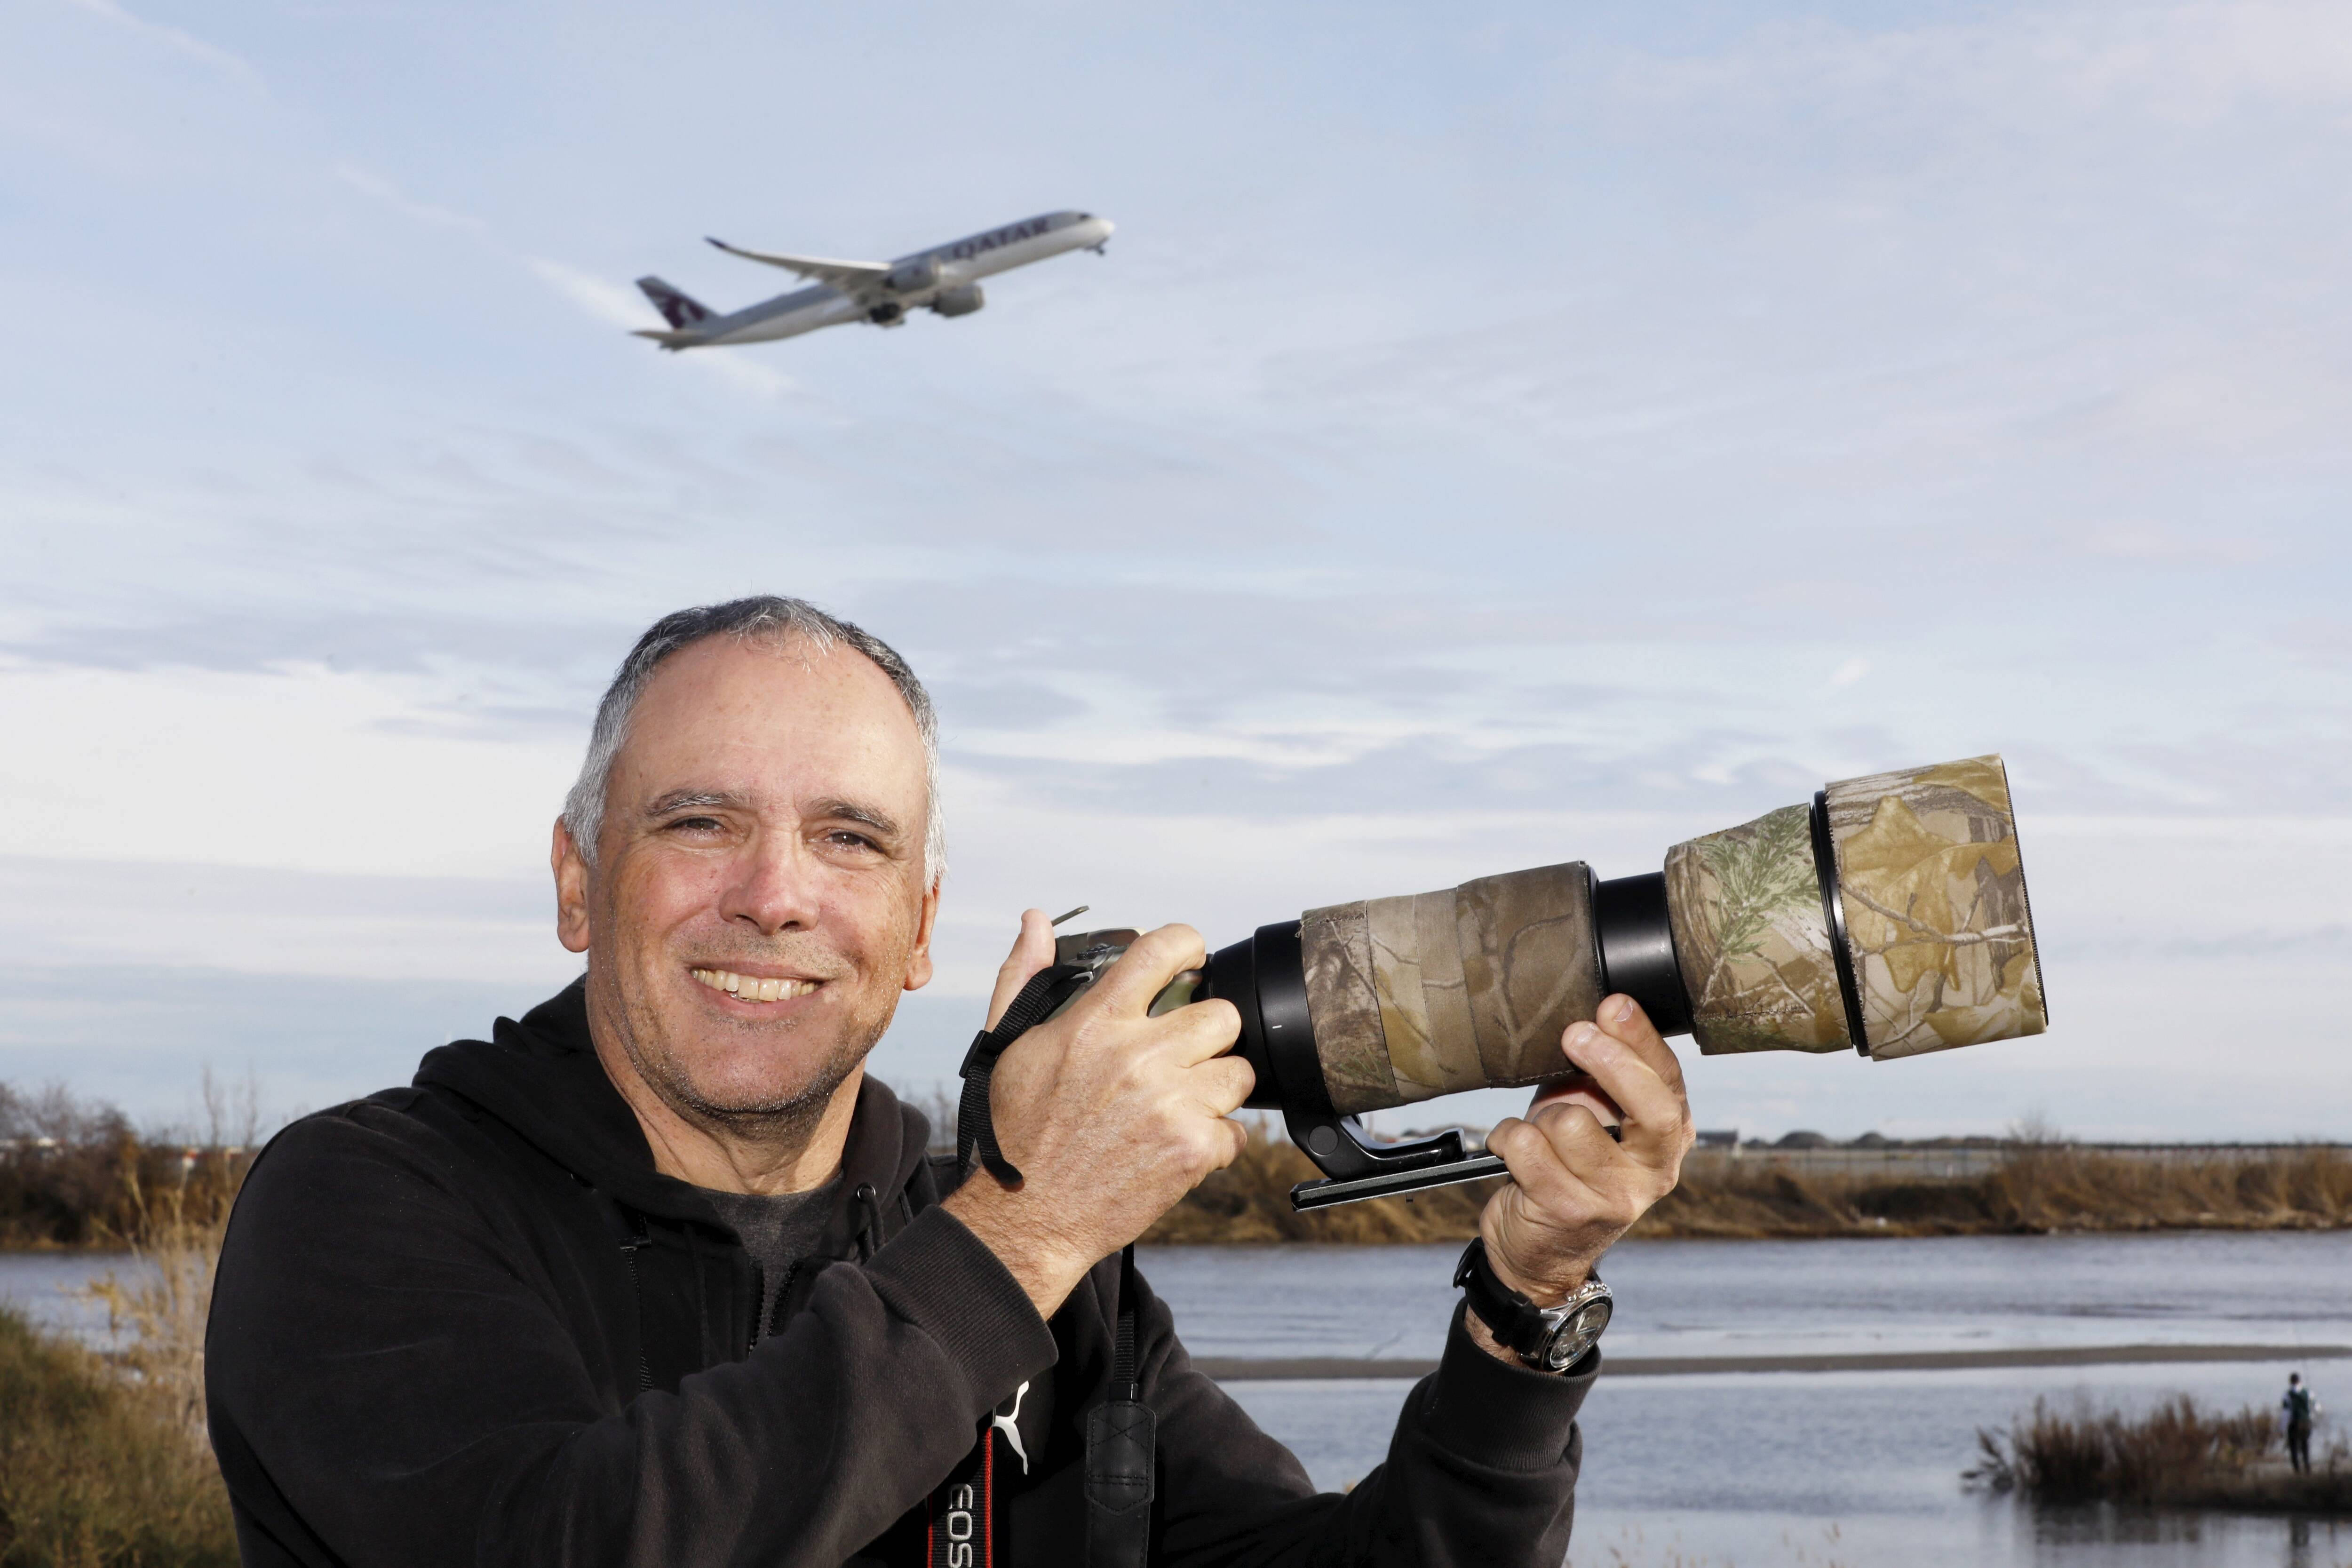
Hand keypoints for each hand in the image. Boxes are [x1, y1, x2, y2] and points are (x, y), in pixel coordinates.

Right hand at [944, 913, 1254, 1318]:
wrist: (1028, 1216)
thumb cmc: (1018, 1132)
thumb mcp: (1010, 1045)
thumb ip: (1026, 976)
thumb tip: (1036, 922)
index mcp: (1095, 1023)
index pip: (1163, 950)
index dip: (1188, 946)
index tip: (1192, 959)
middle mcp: (1138, 1056)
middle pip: (1223, 1015)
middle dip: (1209, 1033)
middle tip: (1186, 1053)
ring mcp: (1170, 1104)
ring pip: (1239, 1073)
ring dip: (1216, 1088)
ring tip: (1181, 1103)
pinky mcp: (1191, 1150)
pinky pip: (1237, 1131)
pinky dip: (1215, 1141)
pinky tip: (1178, 1144)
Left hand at [1471, 994, 1692, 1343]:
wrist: (1538, 1250)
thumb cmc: (1564, 1167)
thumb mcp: (1593, 1118)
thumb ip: (1603, 1079)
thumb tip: (1597, 1018)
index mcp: (1667, 1141)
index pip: (1668, 1084)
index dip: (1642, 1040)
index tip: (1613, 1004)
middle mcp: (1652, 1173)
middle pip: (1648, 1107)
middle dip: (1609, 1061)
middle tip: (1573, 1034)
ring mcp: (1614, 1197)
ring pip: (1571, 1123)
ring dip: (1540, 1116)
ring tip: (1536, 1133)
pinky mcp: (1570, 1211)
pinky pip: (1528, 1146)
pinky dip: (1508, 1137)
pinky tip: (1513, 1151)